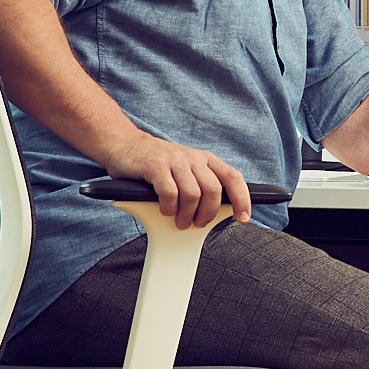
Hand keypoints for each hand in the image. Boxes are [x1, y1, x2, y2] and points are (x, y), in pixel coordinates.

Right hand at [108, 133, 252, 228]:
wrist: (125, 145)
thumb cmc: (158, 165)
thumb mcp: (185, 171)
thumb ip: (200, 187)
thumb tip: (215, 215)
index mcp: (206, 160)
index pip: (233, 177)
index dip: (242, 198)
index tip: (243, 217)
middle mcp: (194, 158)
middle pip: (214, 191)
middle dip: (208, 213)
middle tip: (197, 223)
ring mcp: (175, 161)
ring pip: (193, 195)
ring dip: (187, 215)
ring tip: (180, 221)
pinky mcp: (156, 166)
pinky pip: (170, 193)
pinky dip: (169, 208)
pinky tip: (165, 209)